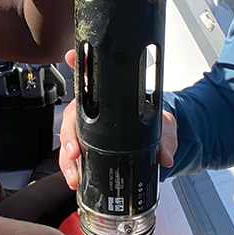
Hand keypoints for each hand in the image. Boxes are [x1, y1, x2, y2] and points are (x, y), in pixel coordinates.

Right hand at [58, 48, 176, 189]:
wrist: (158, 138)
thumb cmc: (157, 123)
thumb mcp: (165, 128)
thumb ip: (166, 140)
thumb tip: (166, 155)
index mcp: (111, 97)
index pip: (92, 75)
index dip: (79, 63)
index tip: (72, 56)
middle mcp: (95, 109)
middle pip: (72, 115)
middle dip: (69, 133)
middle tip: (74, 150)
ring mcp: (89, 127)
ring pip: (69, 137)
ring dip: (67, 155)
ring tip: (73, 173)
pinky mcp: (88, 145)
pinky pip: (73, 154)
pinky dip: (71, 167)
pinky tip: (75, 178)